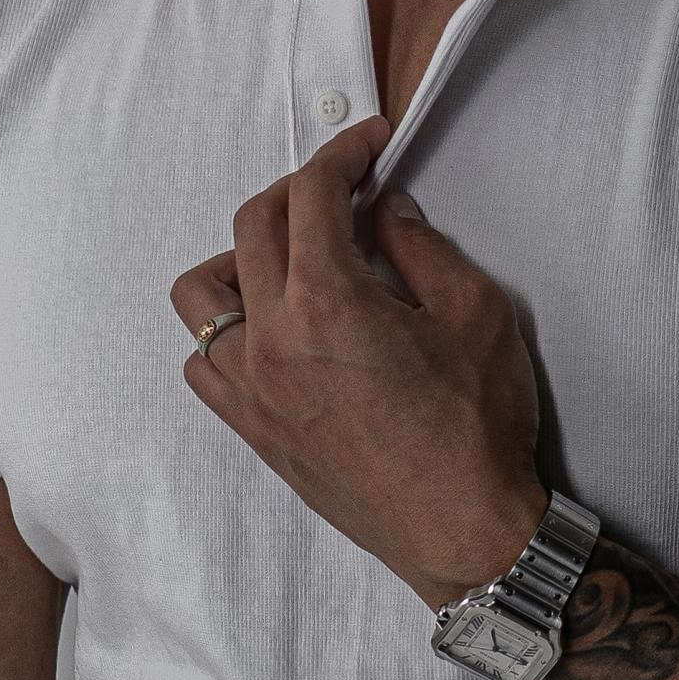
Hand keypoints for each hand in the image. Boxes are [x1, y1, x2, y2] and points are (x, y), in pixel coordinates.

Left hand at [171, 116, 549, 609]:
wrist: (463, 530)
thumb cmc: (475, 432)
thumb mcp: (474, 314)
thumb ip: (422, 248)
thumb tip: (386, 213)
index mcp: (327, 300)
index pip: (312, 193)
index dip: (342, 154)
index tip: (369, 149)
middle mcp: (274, 339)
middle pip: (254, 225)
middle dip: (298, 193)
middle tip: (342, 196)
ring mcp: (253, 389)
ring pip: (203, 293)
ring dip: (241, 258)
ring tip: (291, 263)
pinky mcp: (254, 430)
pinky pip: (203, 364)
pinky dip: (224, 333)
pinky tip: (269, 333)